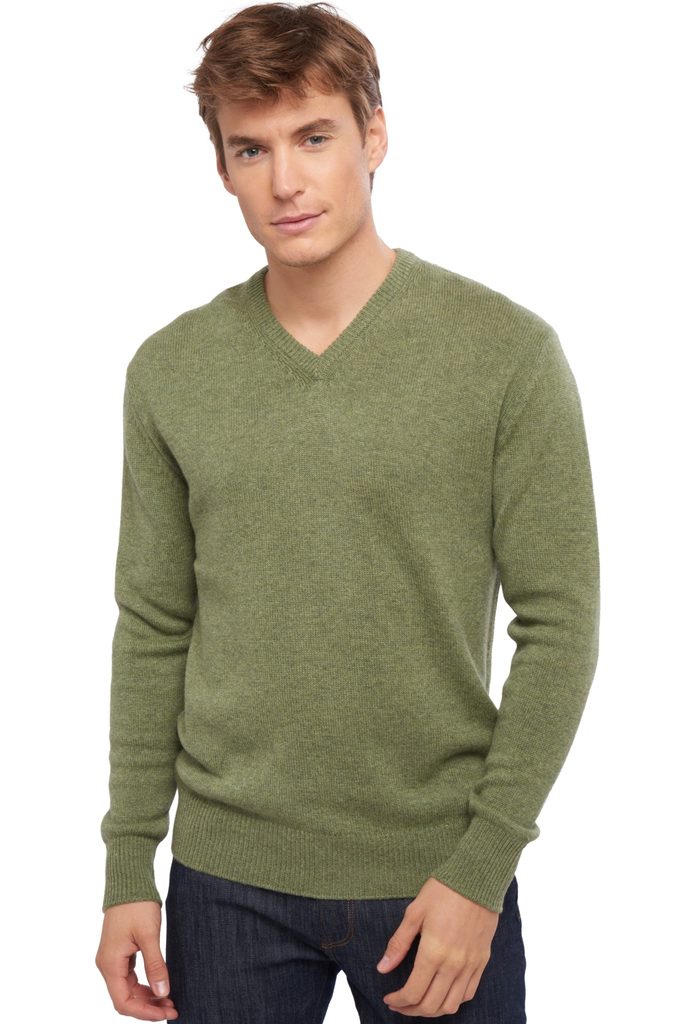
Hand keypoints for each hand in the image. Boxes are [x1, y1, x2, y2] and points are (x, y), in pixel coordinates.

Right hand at [95, 900, 177, 1019]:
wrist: (129, 882)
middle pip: (125, 998)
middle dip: (149, 1007)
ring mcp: (112, 959)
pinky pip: (130, 978)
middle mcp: (107, 965)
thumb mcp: (149, 935)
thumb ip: (156, 965)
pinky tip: (160, 986)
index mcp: (110, 963)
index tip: (166, 1013)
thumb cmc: (137, 905)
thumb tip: (163, 993)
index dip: (144, 1012)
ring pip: (128, 989)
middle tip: (173, 1009)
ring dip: (147, 997)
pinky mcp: (119, 953)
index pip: (123, 1001)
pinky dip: (144, 985)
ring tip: (170, 1000)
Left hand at [376, 877, 499, 1016]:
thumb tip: (382, 968)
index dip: (398, 1001)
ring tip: (419, 1003)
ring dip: (432, 1010)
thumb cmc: (443, 892)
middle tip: (399, 1004)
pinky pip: (468, 993)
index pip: (413, 993)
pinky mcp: (482, 961)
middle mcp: (453, 965)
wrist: (477, 879)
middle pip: (431, 1005)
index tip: (389, 998)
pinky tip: (442, 992)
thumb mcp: (414, 913)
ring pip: (451, 1005)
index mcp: (433, 953)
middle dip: (411, 1010)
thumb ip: (398, 944)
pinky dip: (453, 1001)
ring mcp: (470, 965)